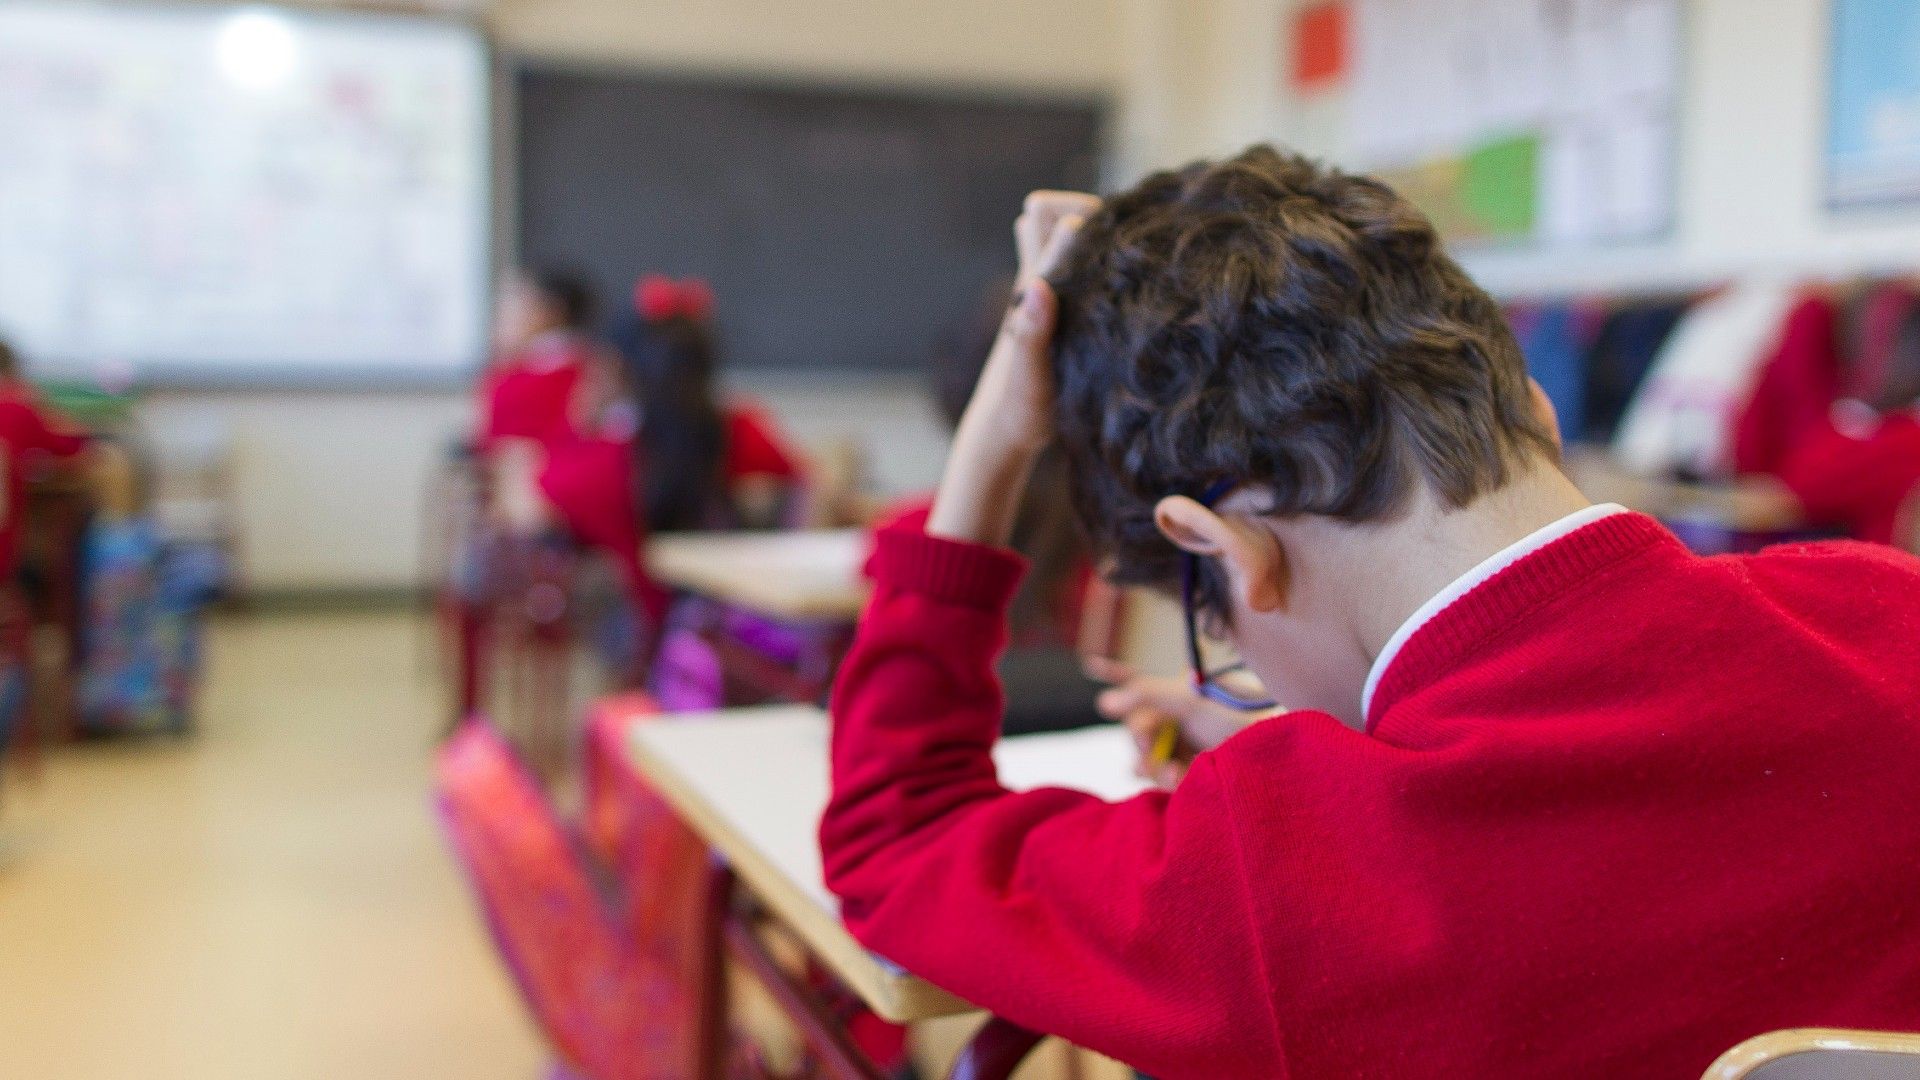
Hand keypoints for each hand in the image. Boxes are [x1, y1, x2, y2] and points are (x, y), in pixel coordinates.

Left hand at [982, 190, 1102, 451]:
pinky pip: (1071, 268)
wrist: (1004, 431)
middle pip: (1048, 213)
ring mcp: (1044, 295)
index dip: (1083, 211)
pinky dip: (1092, 264)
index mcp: (1034, 284)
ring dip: (1088, 239)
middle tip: (1121, 246)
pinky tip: (1120, 290)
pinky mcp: (1054, 313)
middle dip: (1085, 213)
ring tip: (1121, 265)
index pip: (1048, 215)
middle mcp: (1036, 280)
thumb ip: (1031, 333)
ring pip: (1057, 237)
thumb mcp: (1030, 377)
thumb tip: (1037, 285)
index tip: (1119, 236)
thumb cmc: (1021, 409)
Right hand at [1088, 658, 1263, 790]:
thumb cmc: (1237, 720)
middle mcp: (1177, 718)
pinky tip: (1177, 781)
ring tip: (1173, 772)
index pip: (1139, 681)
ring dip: (1154, 765)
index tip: (1090, 664)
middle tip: (1149, 748)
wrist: (1271, 758)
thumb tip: (1101, 702)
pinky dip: (1164, 779)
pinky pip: (1159, 777)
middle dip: (1141, 739)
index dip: (1114, 673)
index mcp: (1179, 693)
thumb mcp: (1188, 701)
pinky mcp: (1187, 772)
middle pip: (1136, 727)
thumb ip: (1143, 695)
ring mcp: (1181, 746)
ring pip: (1145, 757)